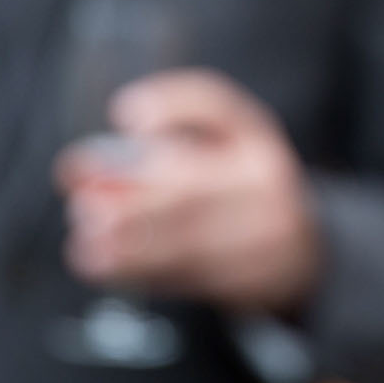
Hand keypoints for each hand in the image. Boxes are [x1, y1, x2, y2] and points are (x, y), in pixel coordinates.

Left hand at [57, 70, 321, 312]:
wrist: (303, 251)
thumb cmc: (236, 193)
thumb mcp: (213, 157)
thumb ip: (150, 156)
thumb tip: (79, 172)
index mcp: (255, 137)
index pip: (217, 105)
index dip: (172, 105)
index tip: (125, 115)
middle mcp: (267, 181)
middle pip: (194, 189)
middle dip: (130, 203)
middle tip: (84, 211)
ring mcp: (267, 232)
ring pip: (188, 240)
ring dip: (129, 246)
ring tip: (86, 247)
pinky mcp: (254, 277)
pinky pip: (190, 274)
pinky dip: (143, 271)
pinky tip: (110, 268)